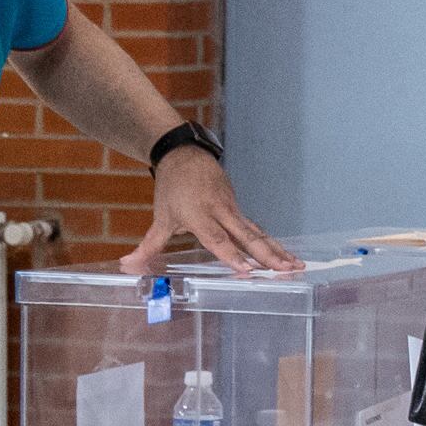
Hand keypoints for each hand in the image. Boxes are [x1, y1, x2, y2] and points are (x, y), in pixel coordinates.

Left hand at [118, 150, 298, 277]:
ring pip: (257, 232)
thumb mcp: (160, 217)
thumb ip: (149, 245)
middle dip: (267, 255)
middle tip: (285, 270)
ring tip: (297, 266)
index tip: (247, 270)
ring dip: (277, 250)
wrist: (184, 155)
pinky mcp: (238, 207)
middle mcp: (220, 211)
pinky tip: (287, 256)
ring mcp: (232, 208)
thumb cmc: (172, 188)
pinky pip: (256, 228)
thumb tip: (128, 264)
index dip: (232, 255)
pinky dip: (272, 242)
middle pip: (246, 236)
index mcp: (199, 215)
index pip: (217, 239)